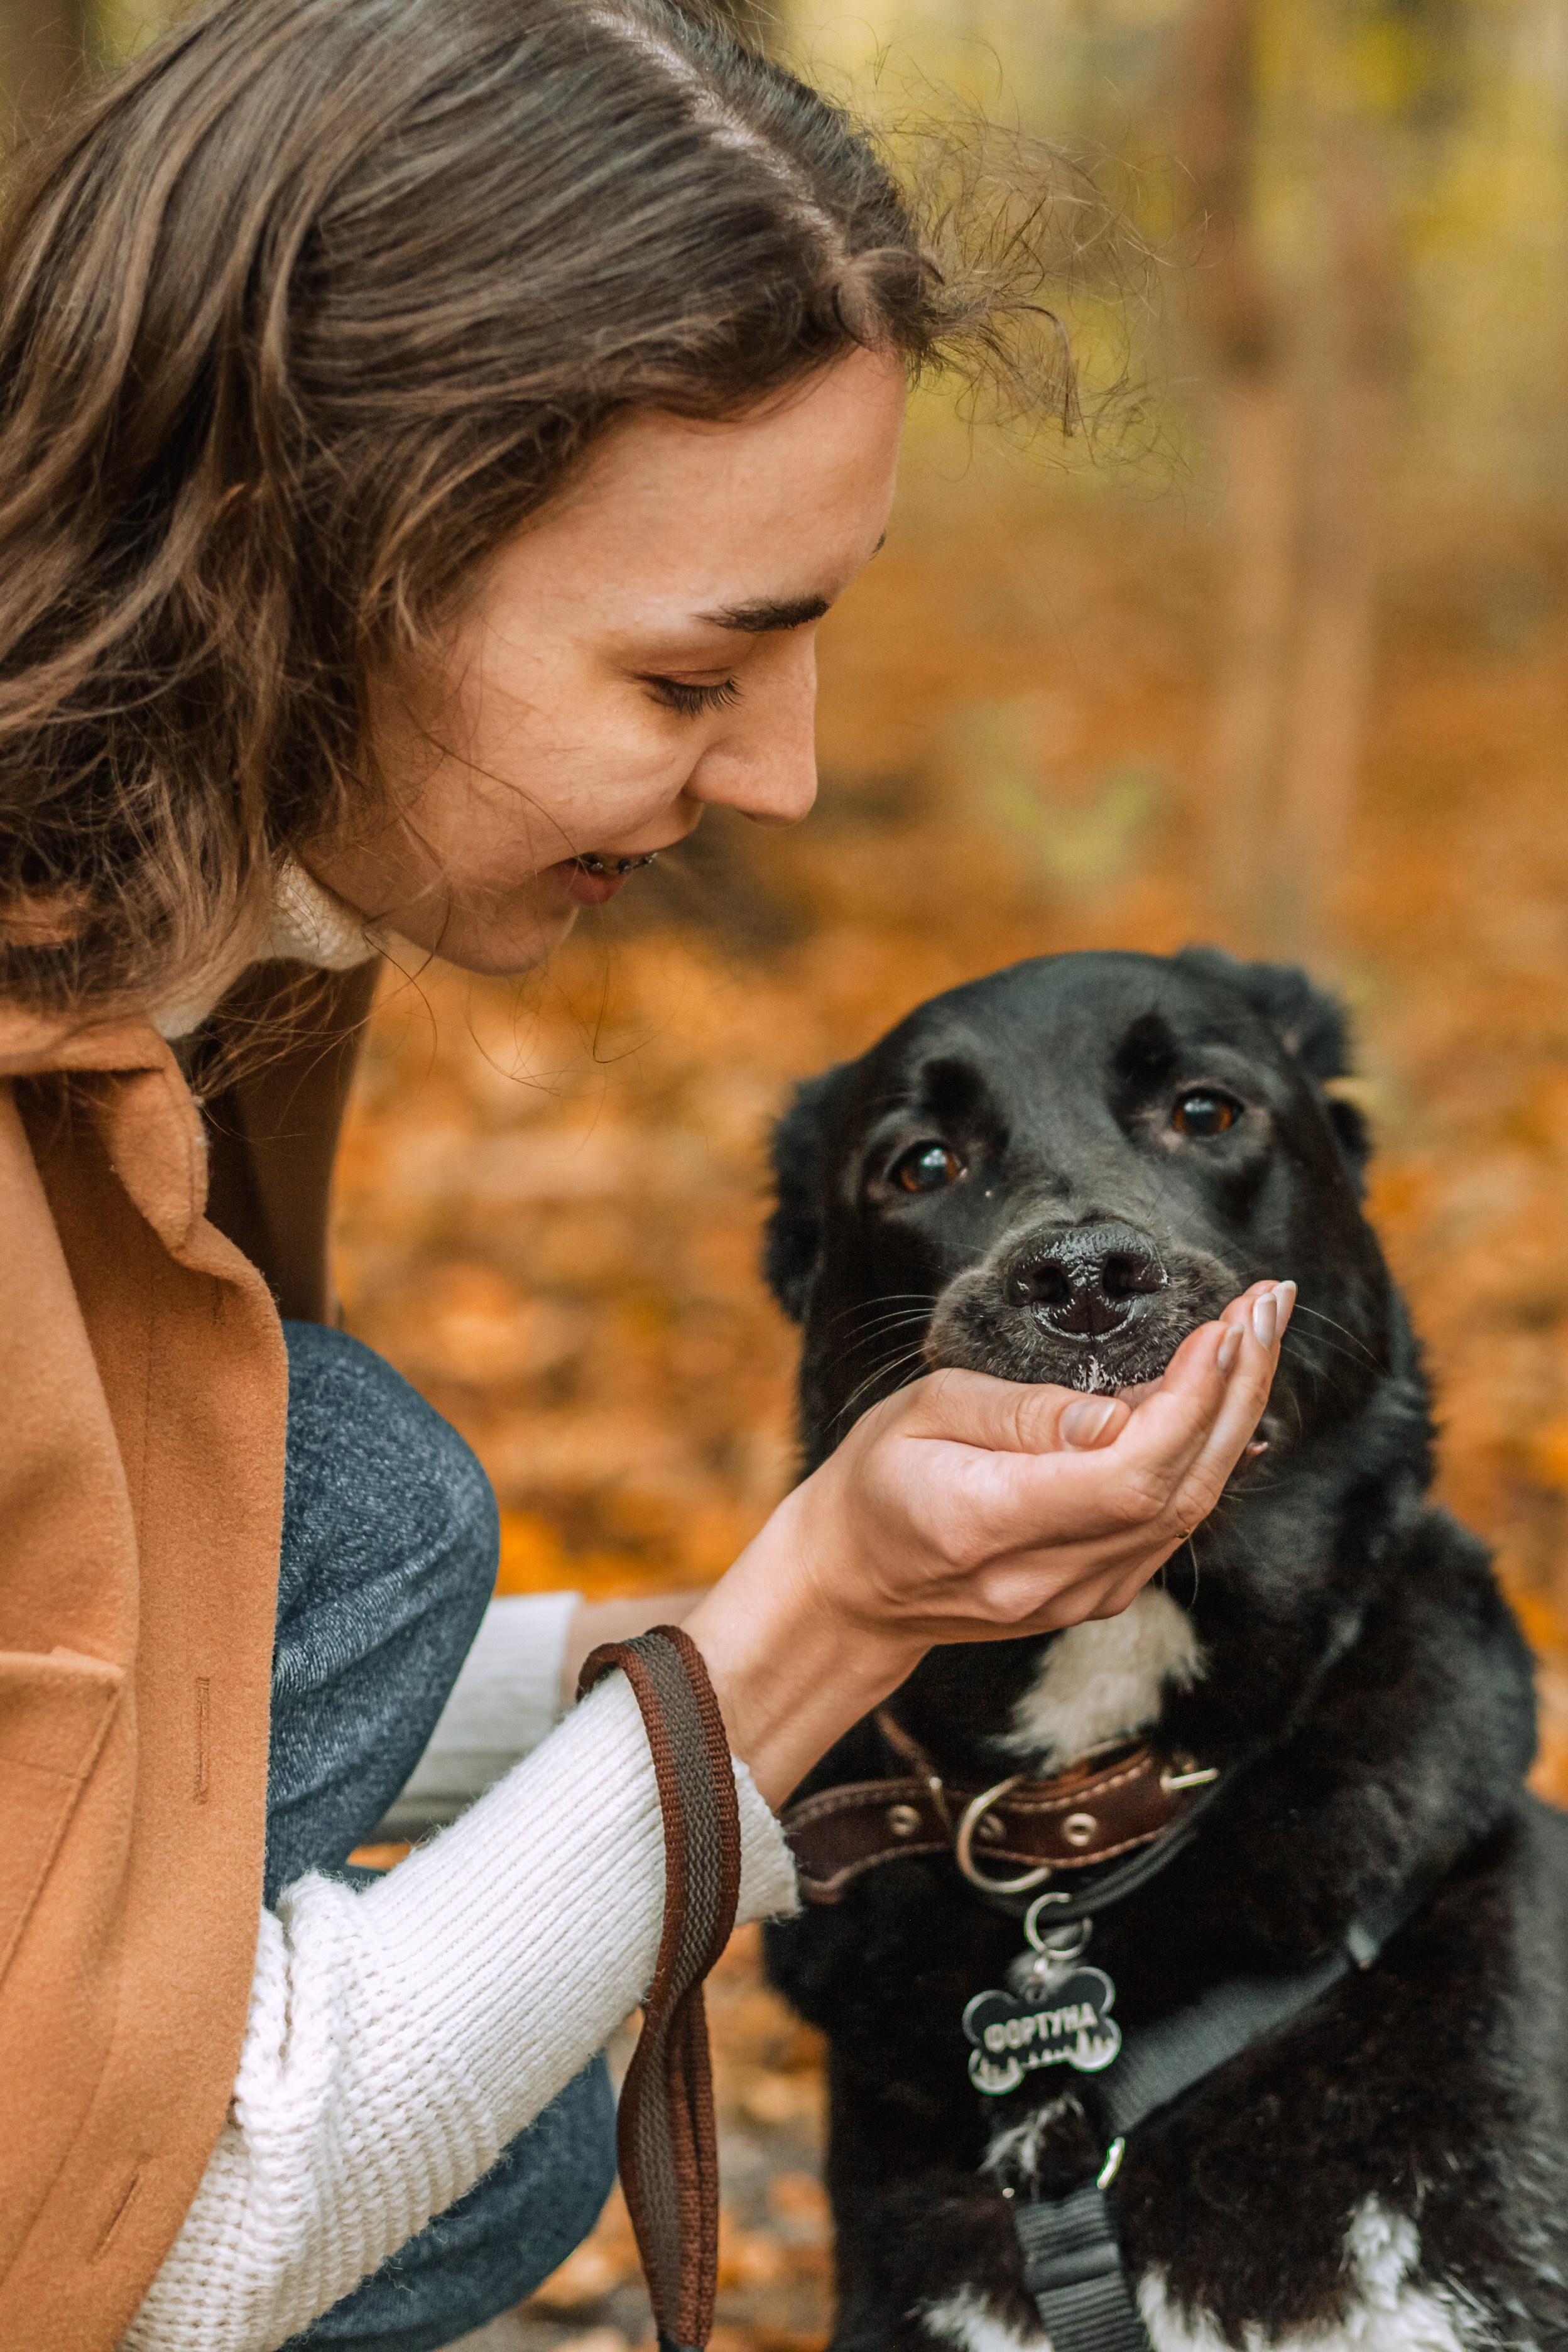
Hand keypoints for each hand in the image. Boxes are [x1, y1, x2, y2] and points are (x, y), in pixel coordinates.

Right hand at [684, 1279, 1293, 1805]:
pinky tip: (1229, 1392)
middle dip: (1237, 1389)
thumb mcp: (923, 1411)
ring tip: (1258, 1329)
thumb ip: (1021, 1415)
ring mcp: (1079, 1596)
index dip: (1190, 1401)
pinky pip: (1173, 1520)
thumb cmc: (877, 1480)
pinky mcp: (1100, 1592)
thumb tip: (1119, 1416)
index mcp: (988, 1523)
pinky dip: (1208, 1451)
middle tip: (1267, 1304)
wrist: (854, 1583)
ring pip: (1189, 1507)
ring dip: (1235, 1413)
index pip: (1127, 1474)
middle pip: (1178, 1490)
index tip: (1222, 1326)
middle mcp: (1045, 1578)